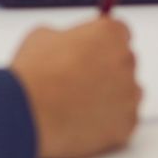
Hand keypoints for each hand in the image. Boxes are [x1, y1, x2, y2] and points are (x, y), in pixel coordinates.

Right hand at [10, 16, 140, 157]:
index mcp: (108, 33)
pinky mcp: (126, 124)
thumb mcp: (43, 36)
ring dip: (111, 95)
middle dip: (106, 68)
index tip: (92, 51)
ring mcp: (129, 94)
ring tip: (79, 103)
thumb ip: (66, 36)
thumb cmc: (33, 73)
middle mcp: (125, 61)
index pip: (119, 32)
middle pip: (124, 62)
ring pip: (128, 92)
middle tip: (79, 79)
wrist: (28, 112)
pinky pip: (124, 119)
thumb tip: (68, 44)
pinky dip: (109, 121)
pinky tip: (84, 119)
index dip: (102, 43)